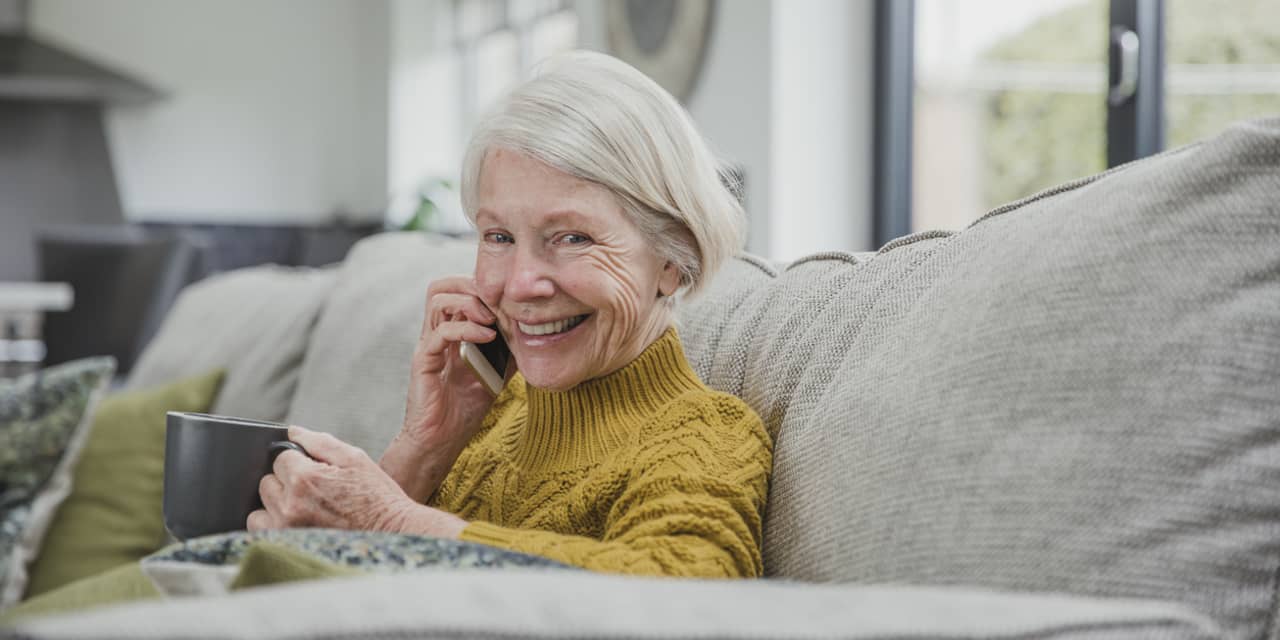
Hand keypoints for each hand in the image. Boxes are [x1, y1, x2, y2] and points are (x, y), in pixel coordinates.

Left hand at [248, 426, 466, 536]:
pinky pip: (261, 531)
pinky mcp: (287, 548)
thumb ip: (319, 441)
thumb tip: (292, 432)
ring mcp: (286, 530)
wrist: (392, 534)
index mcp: (305, 478)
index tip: (317, 471)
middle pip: (266, 482)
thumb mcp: (354, 458)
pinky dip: (273, 525)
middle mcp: (290, 505)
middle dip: (285, 482)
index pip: (280, 458)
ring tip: (303, 509)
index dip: (299, 461)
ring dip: (275, 505)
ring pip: (259, 508)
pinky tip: (296, 523)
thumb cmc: (377, 497)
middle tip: (314, 490)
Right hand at [402, 276, 506, 452]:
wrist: (441, 441)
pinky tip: (488, 337)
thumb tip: (535, 332)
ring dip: (470, 301)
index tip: (509, 300)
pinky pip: (440, 331)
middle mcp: (436, 333)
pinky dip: (466, 328)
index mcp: (451, 332)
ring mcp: (428, 344)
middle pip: (443, 285)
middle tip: (499, 303)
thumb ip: (509, 350)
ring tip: (492, 318)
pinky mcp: (424, 360)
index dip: (483, 287)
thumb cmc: (465, 409)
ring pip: (438, 299)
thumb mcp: (497, 373)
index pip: (459, 290)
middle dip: (474, 285)